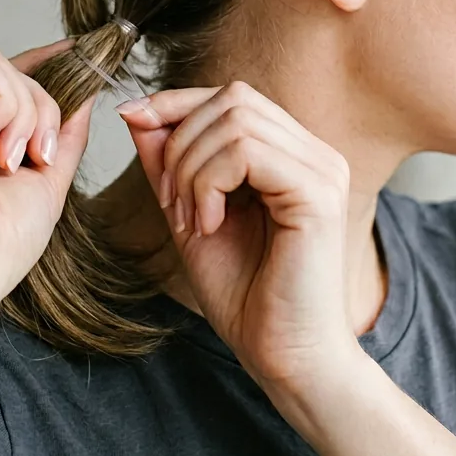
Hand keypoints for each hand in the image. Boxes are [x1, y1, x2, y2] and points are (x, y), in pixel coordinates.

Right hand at [0, 41, 95, 303]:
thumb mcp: (44, 178)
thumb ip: (62, 133)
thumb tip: (85, 95)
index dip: (39, 69)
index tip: (78, 55)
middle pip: (8, 77)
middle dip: (42, 113)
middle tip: (37, 158)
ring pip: (1, 68)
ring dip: (27, 115)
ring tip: (8, 162)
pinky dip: (5, 105)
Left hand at [117, 81, 359, 395]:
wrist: (283, 358)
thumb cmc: (246, 297)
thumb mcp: (190, 216)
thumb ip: (170, 165)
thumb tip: (137, 112)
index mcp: (292, 154)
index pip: (232, 97)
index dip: (176, 102)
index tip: (132, 121)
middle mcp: (315, 153)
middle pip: (232, 98)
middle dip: (180, 141)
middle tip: (170, 204)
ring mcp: (322, 169)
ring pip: (235, 120)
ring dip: (191, 167)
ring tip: (190, 220)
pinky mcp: (318, 192)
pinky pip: (246, 153)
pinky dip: (209, 183)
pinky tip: (208, 226)